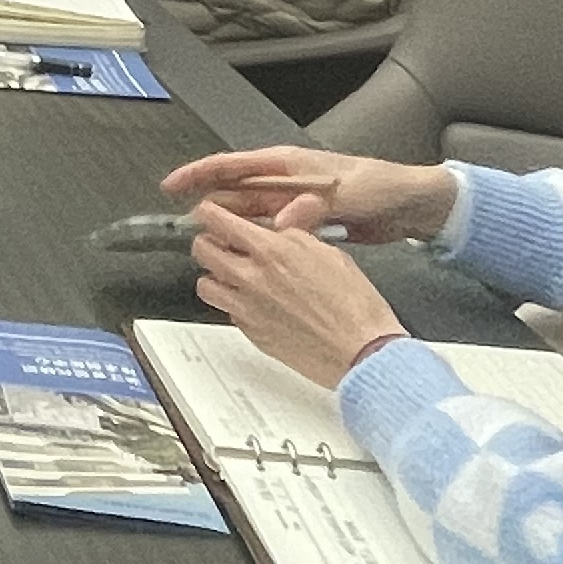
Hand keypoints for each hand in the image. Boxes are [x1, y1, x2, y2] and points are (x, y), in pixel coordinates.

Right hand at [161, 145, 461, 245]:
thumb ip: (308, 208)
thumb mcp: (341, 195)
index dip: (198, 174)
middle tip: (188, 231)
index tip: (172, 186)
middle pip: (233, 193)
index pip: (230, 165)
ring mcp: (292, 201)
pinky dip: (254, 239)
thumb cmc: (378, 187)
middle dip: (208, 209)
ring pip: (248, 214)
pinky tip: (245, 254)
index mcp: (286, 164)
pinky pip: (269, 230)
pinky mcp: (304, 221)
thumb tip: (280, 222)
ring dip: (230, 227)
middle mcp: (284, 181)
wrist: (409, 203)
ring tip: (209, 245)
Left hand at [189, 196, 408, 388]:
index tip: (213, 213)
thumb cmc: (354, 306)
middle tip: (223, 243)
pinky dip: (233, 303)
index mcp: (271, 251)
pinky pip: (226, 311)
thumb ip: (297, 232)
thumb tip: (283, 219)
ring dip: (216, 276)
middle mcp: (251, 278)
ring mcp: (247, 308)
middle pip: (201, 249)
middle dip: (209, 241)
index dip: (210, 213)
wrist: (361, 351)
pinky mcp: (251, 333)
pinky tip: (254, 302)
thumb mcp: (330, 253)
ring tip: (234, 275)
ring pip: (206, 284)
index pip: (217, 220)